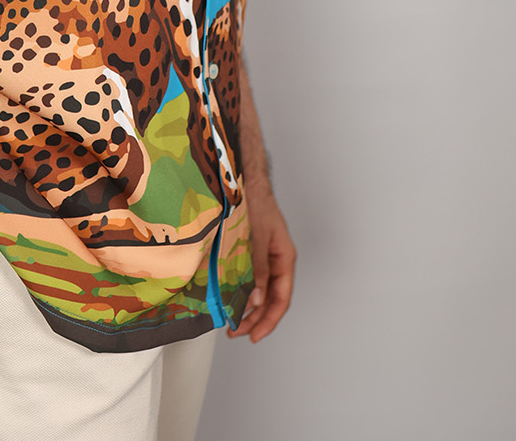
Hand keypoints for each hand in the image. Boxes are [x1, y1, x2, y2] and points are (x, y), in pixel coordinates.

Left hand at [229, 183, 295, 342]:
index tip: (255, 335)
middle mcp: (276, 261)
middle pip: (270, 299)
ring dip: (247, 308)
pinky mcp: (250, 252)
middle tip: (236, 332)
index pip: (282, 298)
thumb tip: (257, 299)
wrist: (244, 180)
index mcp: (284, 258)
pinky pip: (249, 279)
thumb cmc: (256, 204)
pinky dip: (241, 292)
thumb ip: (258, 269)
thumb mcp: (258, 239)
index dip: (270, 320)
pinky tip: (231, 300)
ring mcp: (264, 257)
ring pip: (260, 291)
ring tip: (232, 322)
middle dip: (255, 318)